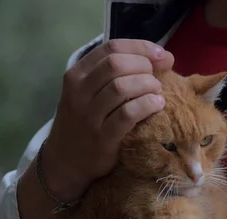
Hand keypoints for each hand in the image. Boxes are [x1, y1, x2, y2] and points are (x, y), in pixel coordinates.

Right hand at [42, 39, 174, 201]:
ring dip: (148, 86)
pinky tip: (158, 105)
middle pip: (117, 64)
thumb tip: (160, 57)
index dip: (141, 48)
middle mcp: (79, 91)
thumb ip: (114, 75)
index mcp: (77, 74)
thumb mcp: (87, 93)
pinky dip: (147, 105)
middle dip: (145, 66)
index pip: (111, 47)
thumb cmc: (83, 123)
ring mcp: (88, 115)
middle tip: (158, 78)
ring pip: (122, 87)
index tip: (162, 55)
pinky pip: (128, 114)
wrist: (64, 162)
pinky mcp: (102, 137)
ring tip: (158, 92)